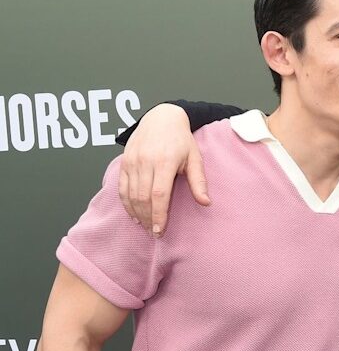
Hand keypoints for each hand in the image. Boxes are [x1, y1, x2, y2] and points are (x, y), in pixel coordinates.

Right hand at [117, 104, 208, 235]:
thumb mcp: (195, 157)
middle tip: (154, 232)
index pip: (159, 194)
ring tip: (145, 226)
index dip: (159, 215)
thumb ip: (198, 181)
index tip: (160, 230)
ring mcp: (132, 162)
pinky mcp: (124, 162)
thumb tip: (206, 202)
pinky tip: (134, 214)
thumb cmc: (181, 139)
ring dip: (137, 214)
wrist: (161, 118)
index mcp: (165, 161)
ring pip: (130, 195)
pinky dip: (126, 203)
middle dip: (148, 218)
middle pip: (143, 198)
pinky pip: (122, 187)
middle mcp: (145, 162)